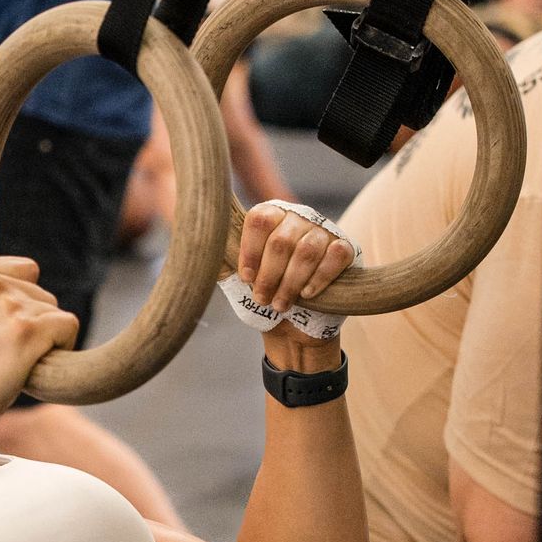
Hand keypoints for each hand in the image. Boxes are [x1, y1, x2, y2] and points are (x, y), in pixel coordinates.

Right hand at [0, 257, 77, 438]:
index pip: (23, 269)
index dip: (22, 300)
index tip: (8, 327)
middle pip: (39, 292)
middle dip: (32, 320)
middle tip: (8, 352)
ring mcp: (9, 305)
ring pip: (53, 310)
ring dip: (45, 336)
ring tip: (18, 361)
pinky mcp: (29, 331)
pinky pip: (68, 325)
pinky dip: (63, 346)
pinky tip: (39, 364)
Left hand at [224, 201, 356, 344]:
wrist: (296, 325)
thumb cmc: (265, 295)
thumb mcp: (239, 278)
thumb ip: (221, 261)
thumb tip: (195, 249)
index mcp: (271, 217)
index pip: (259, 220)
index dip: (250, 251)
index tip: (245, 279)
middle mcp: (298, 218)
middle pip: (281, 240)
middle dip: (269, 275)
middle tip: (262, 298)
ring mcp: (324, 231)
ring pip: (306, 251)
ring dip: (290, 282)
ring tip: (280, 304)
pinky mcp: (346, 248)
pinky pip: (334, 257)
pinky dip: (318, 279)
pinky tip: (307, 294)